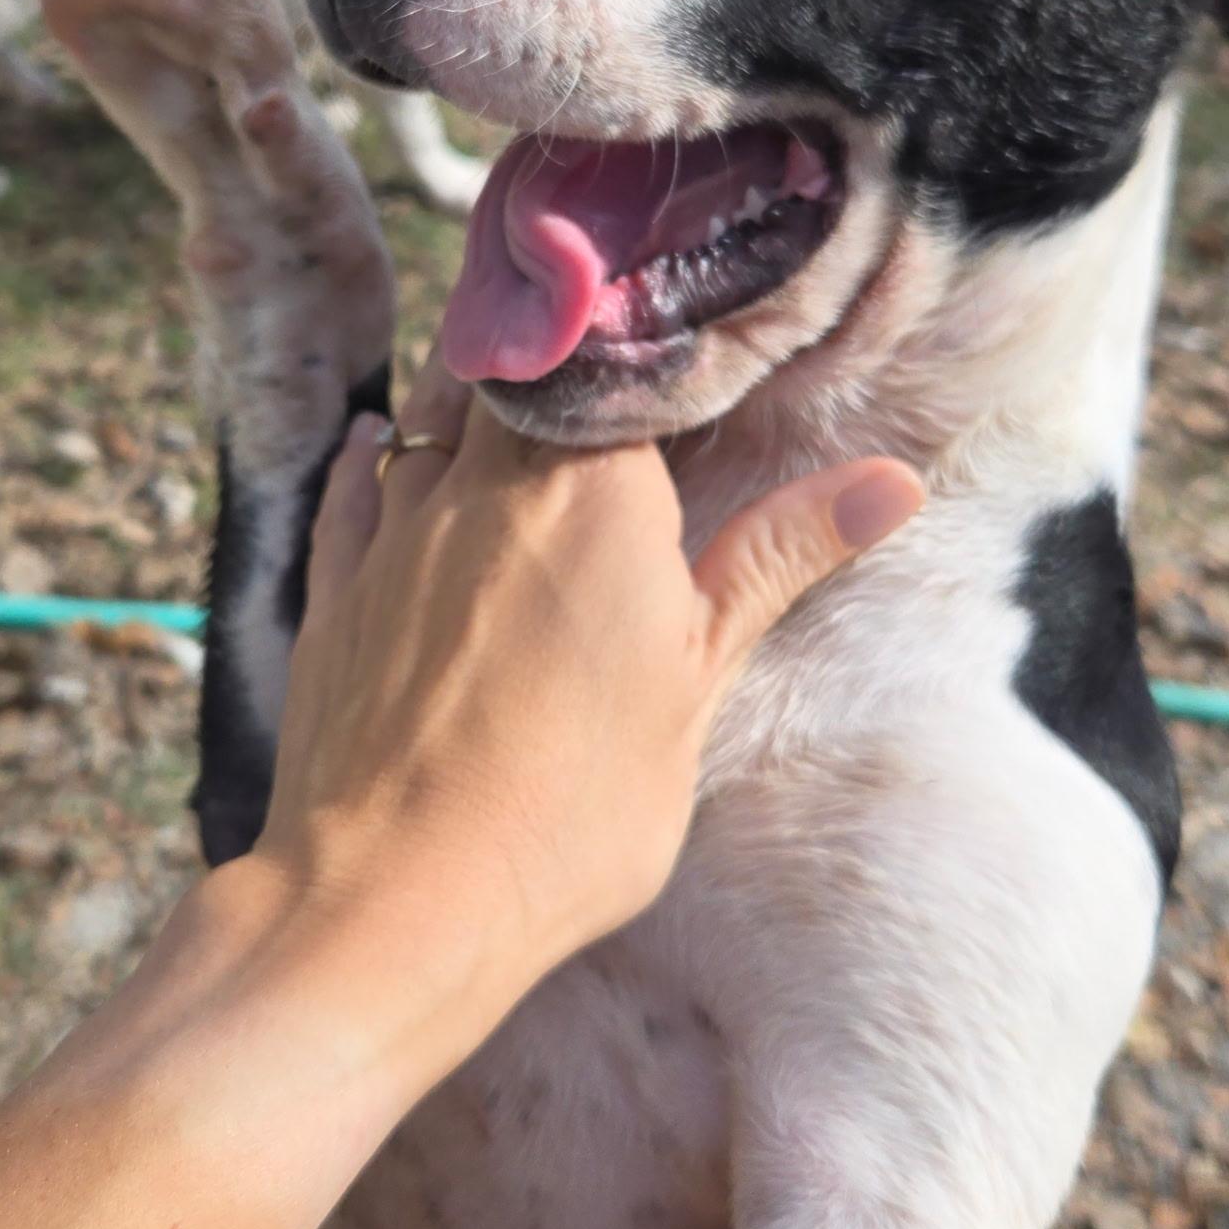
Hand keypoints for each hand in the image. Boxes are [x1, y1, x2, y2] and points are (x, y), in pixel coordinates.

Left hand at [246, 355, 924, 1031]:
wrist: (398, 896)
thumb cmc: (572, 803)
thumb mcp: (698, 678)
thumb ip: (778, 557)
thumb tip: (891, 479)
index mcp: (592, 485)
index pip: (615, 354)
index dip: (642, 333)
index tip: (673, 331)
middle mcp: (484, 479)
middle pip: (515, 364)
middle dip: (555, 351)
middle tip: (595, 357)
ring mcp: (396, 527)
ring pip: (430, 409)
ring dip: (468, 390)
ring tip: (507, 391)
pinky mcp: (336, 585)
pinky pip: (355, 485)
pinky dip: (378, 457)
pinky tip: (381, 447)